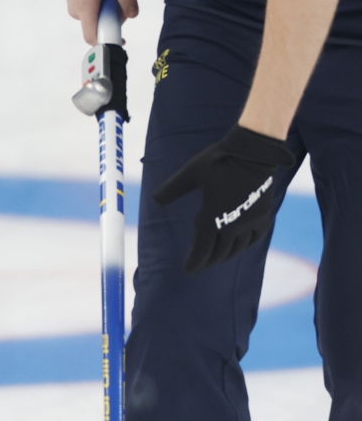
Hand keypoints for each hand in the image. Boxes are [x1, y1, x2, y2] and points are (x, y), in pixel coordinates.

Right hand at [58, 0, 137, 43]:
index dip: (109, 41)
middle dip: (114, 13)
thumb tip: (132, 14)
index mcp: (84, 4)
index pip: (94, 37)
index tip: (122, 39)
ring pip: (97, 14)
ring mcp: (74, 4)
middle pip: (100, 24)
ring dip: (109, 3)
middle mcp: (76, 8)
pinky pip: (91, 6)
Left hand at [153, 125, 295, 274]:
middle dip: (208, 260)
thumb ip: (173, 188)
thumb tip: (156, 199)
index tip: (189, 271)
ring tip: (218, 256)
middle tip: (201, 264)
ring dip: (226, 255)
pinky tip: (241, 245)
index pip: (202, 248)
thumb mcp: (190, 172)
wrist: (255, 150)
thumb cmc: (219, 160)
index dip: (195, 262)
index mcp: (212, 216)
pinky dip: (246, 245)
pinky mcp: (264, 214)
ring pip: (238, 247)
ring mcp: (251, 220)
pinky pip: (255, 237)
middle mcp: (232, 223)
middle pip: (220, 252)